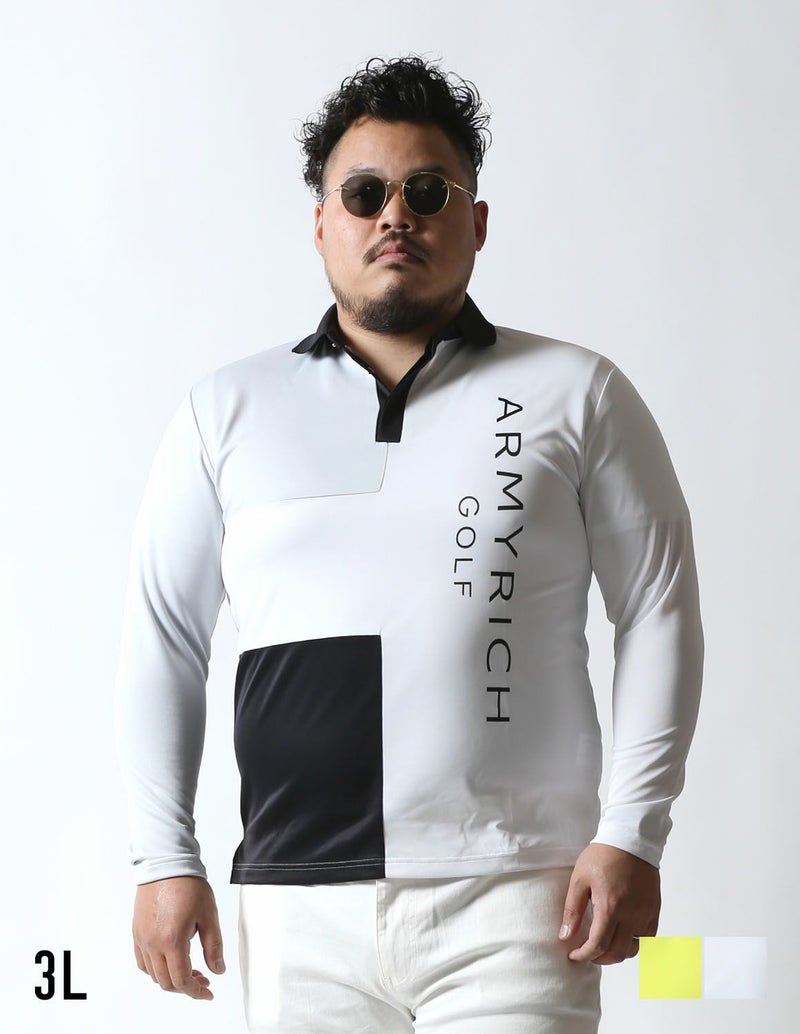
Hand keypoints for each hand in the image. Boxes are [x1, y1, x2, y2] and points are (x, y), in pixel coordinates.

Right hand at [132, 875, 224, 999]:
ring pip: (153, 974)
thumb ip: (214, 947)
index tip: (207, 992)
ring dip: (171, 978)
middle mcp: (153, 943)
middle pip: (166, 982)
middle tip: (203, 979)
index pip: (181, 980)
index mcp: (172, 941)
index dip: (196, 991)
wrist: (167, 863)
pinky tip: (170, 960)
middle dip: (186, 986)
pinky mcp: (137, 932)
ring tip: (189, 969)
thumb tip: (218, 969)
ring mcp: (142, 938)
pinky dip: (156, 968)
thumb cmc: (188, 885)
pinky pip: (143, 961)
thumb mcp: (209, 916)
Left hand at [558, 843, 659, 964]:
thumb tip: (565, 936)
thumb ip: (573, 910)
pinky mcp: (654, 910)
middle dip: (599, 958)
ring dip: (617, 954)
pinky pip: (647, 938)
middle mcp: (631, 914)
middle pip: (617, 953)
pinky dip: (634, 944)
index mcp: (610, 906)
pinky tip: (621, 936)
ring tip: (603, 946)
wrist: (630, 840)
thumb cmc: (603, 856)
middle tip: (587, 953)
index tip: (574, 955)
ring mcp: (645, 914)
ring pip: (634, 949)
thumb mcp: (580, 879)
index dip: (584, 956)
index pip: (598, 945)